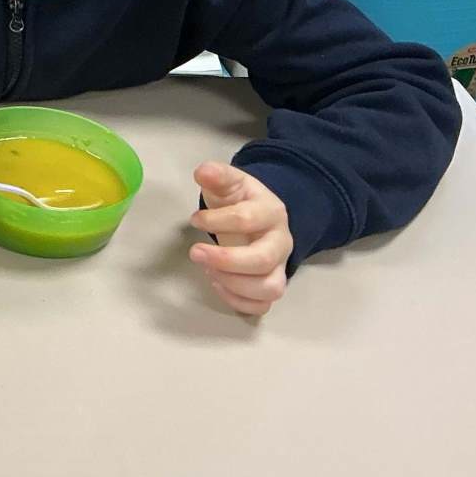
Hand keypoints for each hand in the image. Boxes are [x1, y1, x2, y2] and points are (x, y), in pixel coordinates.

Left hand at [189, 161, 292, 316]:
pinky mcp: (270, 285)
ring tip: (208, 270)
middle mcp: (281, 243)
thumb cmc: (241, 200)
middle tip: (195, 253)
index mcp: (271, 212)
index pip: (247, 219)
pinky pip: (262, 305)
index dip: (217, 220)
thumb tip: (202, 171)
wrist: (260, 216)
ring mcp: (279, 267)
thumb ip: (218, 175)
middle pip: (263, 259)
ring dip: (233, 283)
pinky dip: (238, 301)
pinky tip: (217, 284)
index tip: (194, 219)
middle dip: (225, 260)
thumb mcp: (230, 183)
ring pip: (270, 288)